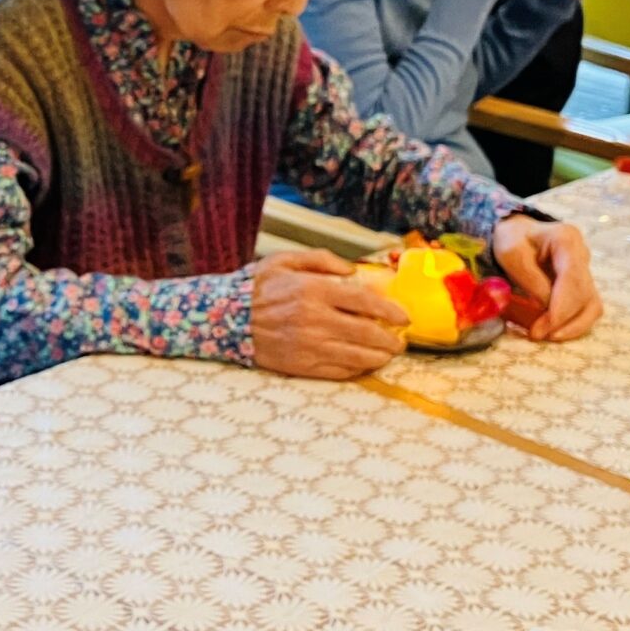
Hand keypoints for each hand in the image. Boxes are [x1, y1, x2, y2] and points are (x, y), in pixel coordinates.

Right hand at [248, 249, 408, 378]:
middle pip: (367, 333)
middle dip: (390, 339)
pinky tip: (366, 365)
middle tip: (400, 341)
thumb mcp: (285, 260)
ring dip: (380, 357)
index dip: (390, 311)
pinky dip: (358, 370)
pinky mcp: (302, 365)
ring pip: (358, 355)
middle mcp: (316, 319)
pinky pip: (339, 371)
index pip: (365, 302)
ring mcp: (310, 345)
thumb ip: (321, 259)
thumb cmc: (257, 287)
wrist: (225, 319)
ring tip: (389, 354)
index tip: (404, 317)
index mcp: (314, 290)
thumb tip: (352, 271)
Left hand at [490, 216, 600, 340]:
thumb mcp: (512, 255)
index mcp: (566, 239)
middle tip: (537, 334)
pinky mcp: (583, 285)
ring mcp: (586, 270)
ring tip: (548, 336)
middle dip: (563, 320)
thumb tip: (547, 311)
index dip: (561, 308)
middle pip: (584, 295)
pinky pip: (587, 309)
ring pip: (592, 305)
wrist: (518, 233)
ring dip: (573, 326)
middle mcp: (583, 254)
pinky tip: (555, 332)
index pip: (572, 278)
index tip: (541, 329)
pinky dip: (574, 324)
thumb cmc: (513, 240)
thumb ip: (531, 281)